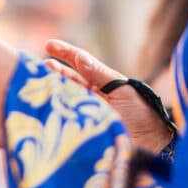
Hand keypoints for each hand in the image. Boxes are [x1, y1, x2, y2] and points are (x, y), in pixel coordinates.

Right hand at [44, 39, 173, 152]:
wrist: (152, 143)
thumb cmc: (141, 112)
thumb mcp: (121, 88)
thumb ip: (99, 74)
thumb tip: (79, 57)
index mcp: (101, 82)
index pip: (79, 63)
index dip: (64, 53)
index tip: (49, 44)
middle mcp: (90, 95)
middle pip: (66, 80)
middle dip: (51, 71)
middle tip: (36, 65)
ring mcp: (84, 112)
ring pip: (63, 97)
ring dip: (50, 90)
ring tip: (36, 82)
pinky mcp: (81, 129)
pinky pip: (64, 118)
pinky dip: (53, 110)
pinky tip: (43, 105)